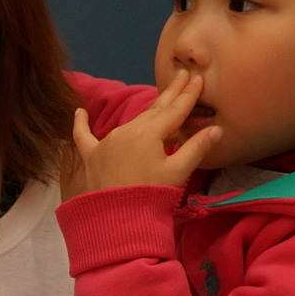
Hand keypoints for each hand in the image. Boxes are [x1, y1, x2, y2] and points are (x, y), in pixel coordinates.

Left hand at [66, 71, 222, 198]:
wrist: (117, 220)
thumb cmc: (151, 196)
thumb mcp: (177, 172)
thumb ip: (196, 148)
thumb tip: (216, 129)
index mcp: (150, 133)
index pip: (174, 111)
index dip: (188, 95)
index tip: (198, 78)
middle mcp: (127, 131)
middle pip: (153, 110)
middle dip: (170, 94)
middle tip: (181, 75)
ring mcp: (107, 142)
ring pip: (131, 122)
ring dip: (146, 112)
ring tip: (160, 99)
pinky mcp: (91, 156)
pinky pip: (83, 137)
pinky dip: (81, 124)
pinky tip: (78, 112)